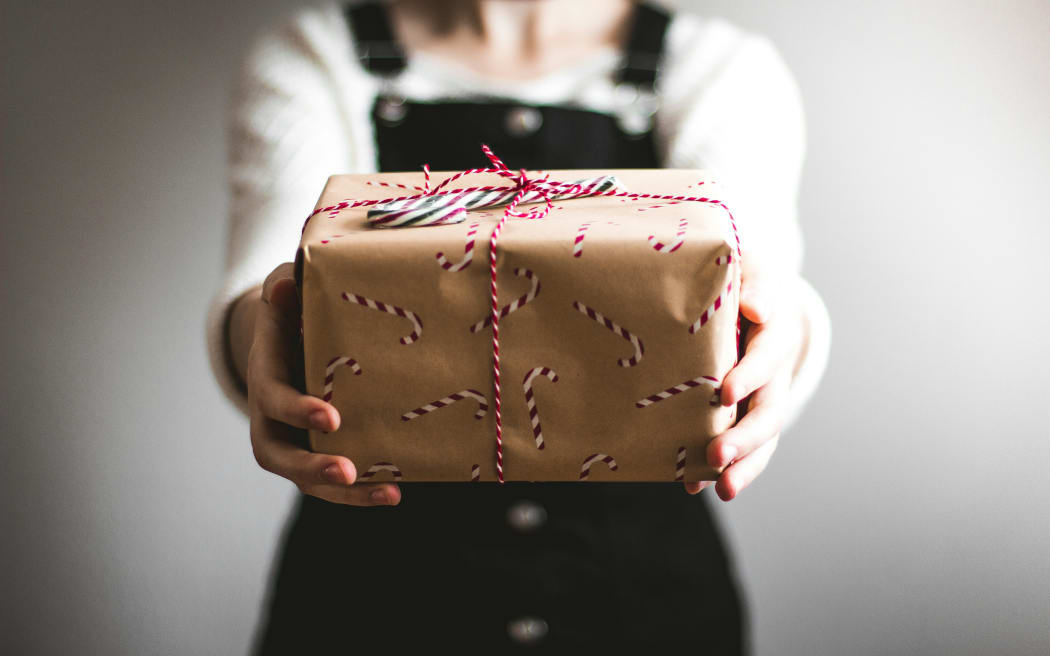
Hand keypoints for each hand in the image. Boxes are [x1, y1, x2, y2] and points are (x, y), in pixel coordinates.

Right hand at [244, 262, 400, 505]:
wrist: (290, 335)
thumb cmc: (293, 310)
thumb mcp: (286, 289)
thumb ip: (285, 288)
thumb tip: (285, 288)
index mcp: (265, 376)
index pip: (273, 399)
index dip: (298, 410)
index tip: (332, 417)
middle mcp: (270, 417)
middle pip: (278, 456)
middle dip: (312, 466)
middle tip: (347, 471)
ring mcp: (292, 440)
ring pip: (305, 479)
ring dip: (344, 493)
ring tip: (388, 494)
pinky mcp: (316, 452)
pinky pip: (332, 482)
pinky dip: (360, 492)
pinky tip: (396, 492)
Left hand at [685, 258, 805, 500]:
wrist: (751, 300)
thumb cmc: (742, 280)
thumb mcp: (750, 271)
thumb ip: (754, 286)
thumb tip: (755, 308)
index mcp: (775, 334)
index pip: (766, 357)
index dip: (749, 375)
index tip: (725, 392)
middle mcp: (774, 374)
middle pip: (768, 411)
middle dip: (745, 437)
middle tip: (716, 455)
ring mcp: (761, 400)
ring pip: (761, 439)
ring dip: (743, 466)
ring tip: (723, 490)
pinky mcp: (743, 416)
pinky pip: (740, 448)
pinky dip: (721, 469)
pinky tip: (693, 486)